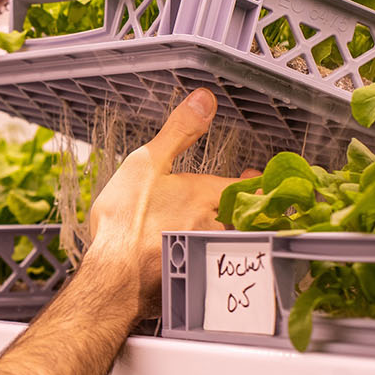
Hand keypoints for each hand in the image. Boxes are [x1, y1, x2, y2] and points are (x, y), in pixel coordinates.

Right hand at [85, 89, 245, 314]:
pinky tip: (201, 252)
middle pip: (248, 216)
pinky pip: (216, 261)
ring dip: (237, 230)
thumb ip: (179, 131)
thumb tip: (205, 98)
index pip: (249, 186)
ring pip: (235, 240)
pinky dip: (216, 253)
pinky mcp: (194, 276)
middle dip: (250, 206)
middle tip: (249, 200)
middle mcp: (215, 225)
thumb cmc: (128, 218)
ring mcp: (207, 253)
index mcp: (208, 195)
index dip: (258, 180)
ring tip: (229, 224)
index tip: (256, 175)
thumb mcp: (148, 163)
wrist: (116, 274)